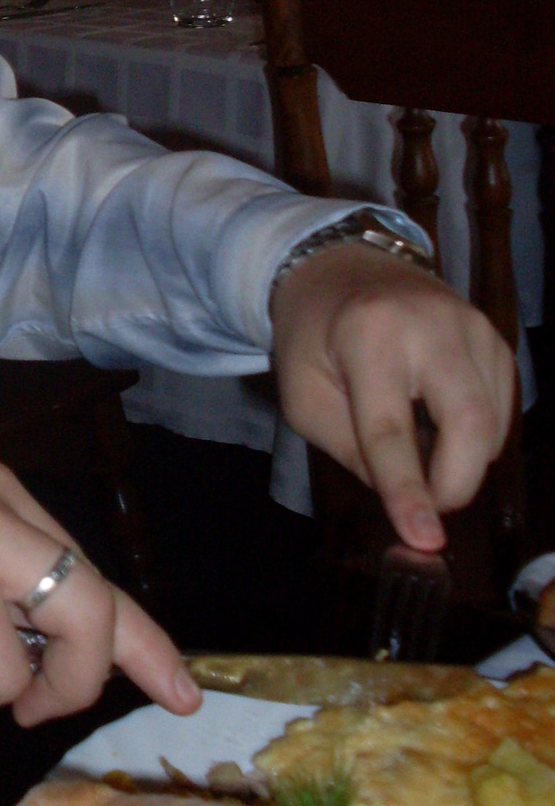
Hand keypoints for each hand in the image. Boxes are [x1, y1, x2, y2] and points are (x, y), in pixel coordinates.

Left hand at [269, 244, 515, 549]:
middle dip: (456, 482)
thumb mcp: (304, 395)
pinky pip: (501, 406)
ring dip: (464, 459)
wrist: (341, 267)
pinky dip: (476, 435)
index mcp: (367, 336)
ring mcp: (473, 325)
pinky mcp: (495, 336)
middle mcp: (431, 324)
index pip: (391, 429)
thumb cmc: (314, 336)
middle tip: (429, 508)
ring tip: (420, 449)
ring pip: (493, 422)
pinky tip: (439, 423)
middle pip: (469, 423)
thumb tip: (406, 498)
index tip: (424, 538)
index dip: (408, 490)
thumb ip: (350, 448)